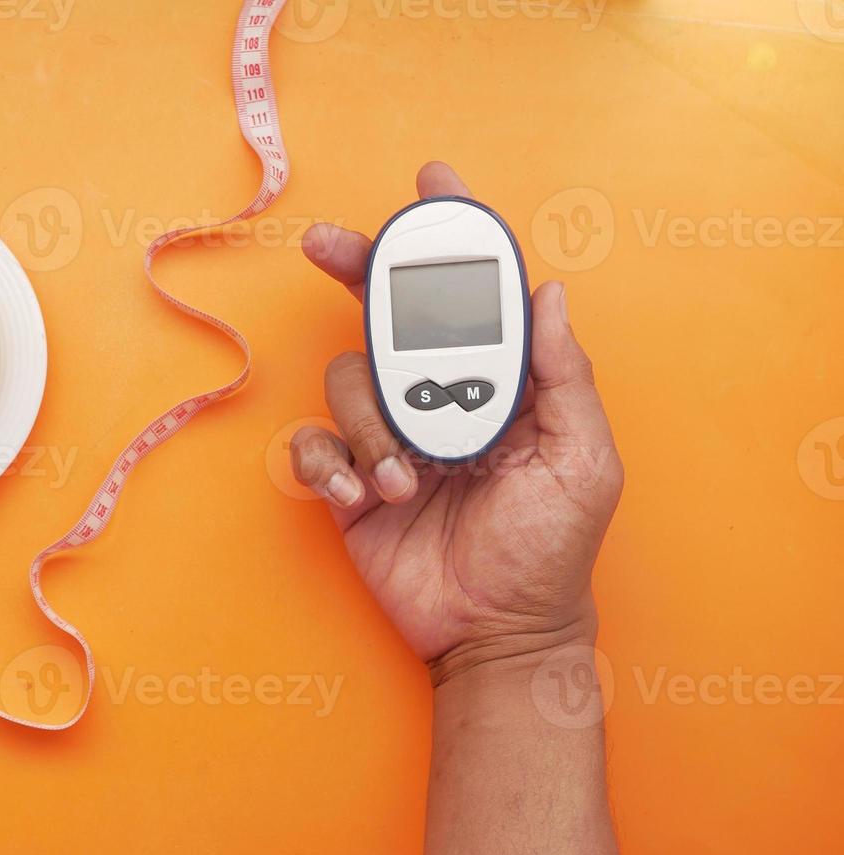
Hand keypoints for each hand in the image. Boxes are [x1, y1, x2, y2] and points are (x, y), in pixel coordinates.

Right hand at [290, 162, 623, 681]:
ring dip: (369, 426)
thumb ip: (565, 378)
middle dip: (358, 271)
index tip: (431, 184)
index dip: (452, 239)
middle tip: (327, 244)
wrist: (495, 633)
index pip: (474, 297)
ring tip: (401, 480)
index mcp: (498, 385)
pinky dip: (327, 463)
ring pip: (346, 383)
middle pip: (387, 315)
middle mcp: (437, 398)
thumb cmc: (551, 552)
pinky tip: (358, 495)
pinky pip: (310, 446)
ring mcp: (386, 438)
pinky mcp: (345, 481)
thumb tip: (550, 293)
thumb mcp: (582, 463)